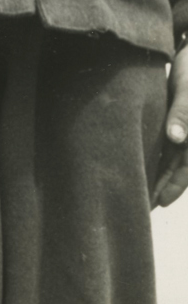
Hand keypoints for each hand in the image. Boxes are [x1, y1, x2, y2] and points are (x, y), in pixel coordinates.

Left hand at [153, 43, 187, 206]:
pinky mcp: (175, 120)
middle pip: (177, 170)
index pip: (185, 172)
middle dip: (161, 188)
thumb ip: (184, 115)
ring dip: (157, 175)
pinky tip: (140, 163)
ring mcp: (184, 131)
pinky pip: (166, 145)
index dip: (171, 189)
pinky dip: (156, 157)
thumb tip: (176, 139)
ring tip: (138, 190)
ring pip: (171, 160)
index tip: (156, 204)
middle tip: (141, 206)